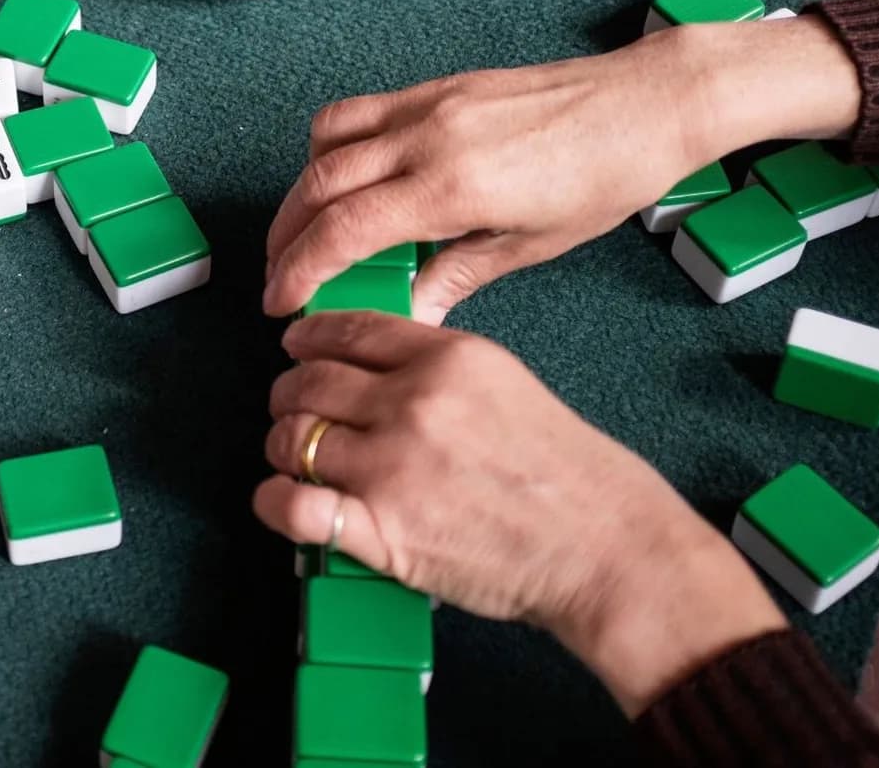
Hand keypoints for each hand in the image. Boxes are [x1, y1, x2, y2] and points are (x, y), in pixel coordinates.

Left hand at [256, 311, 785, 714]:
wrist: (603, 547)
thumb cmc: (568, 475)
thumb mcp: (505, 382)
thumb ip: (438, 367)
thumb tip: (379, 365)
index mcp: (446, 358)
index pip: (348, 331)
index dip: (308, 338)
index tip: (296, 347)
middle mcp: (411, 404)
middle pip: (310, 381)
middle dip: (289, 393)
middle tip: (289, 407)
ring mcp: (392, 467)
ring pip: (293, 438)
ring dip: (282, 447)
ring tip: (291, 457)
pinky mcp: (382, 530)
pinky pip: (293, 506)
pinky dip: (274, 502)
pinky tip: (280, 500)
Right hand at [261, 18, 862, 321]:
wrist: (647, 102)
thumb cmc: (604, 178)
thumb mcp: (532, 246)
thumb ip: (455, 275)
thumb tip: (407, 313)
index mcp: (453, 185)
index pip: (345, 229)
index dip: (299, 269)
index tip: (279, 302)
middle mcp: (428, 136)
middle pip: (318, 183)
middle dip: (285, 235)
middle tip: (279, 275)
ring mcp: (428, 104)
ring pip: (326, 139)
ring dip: (302, 188)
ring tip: (305, 231)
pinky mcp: (436, 88)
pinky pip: (359, 113)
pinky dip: (333, 149)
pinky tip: (348, 182)